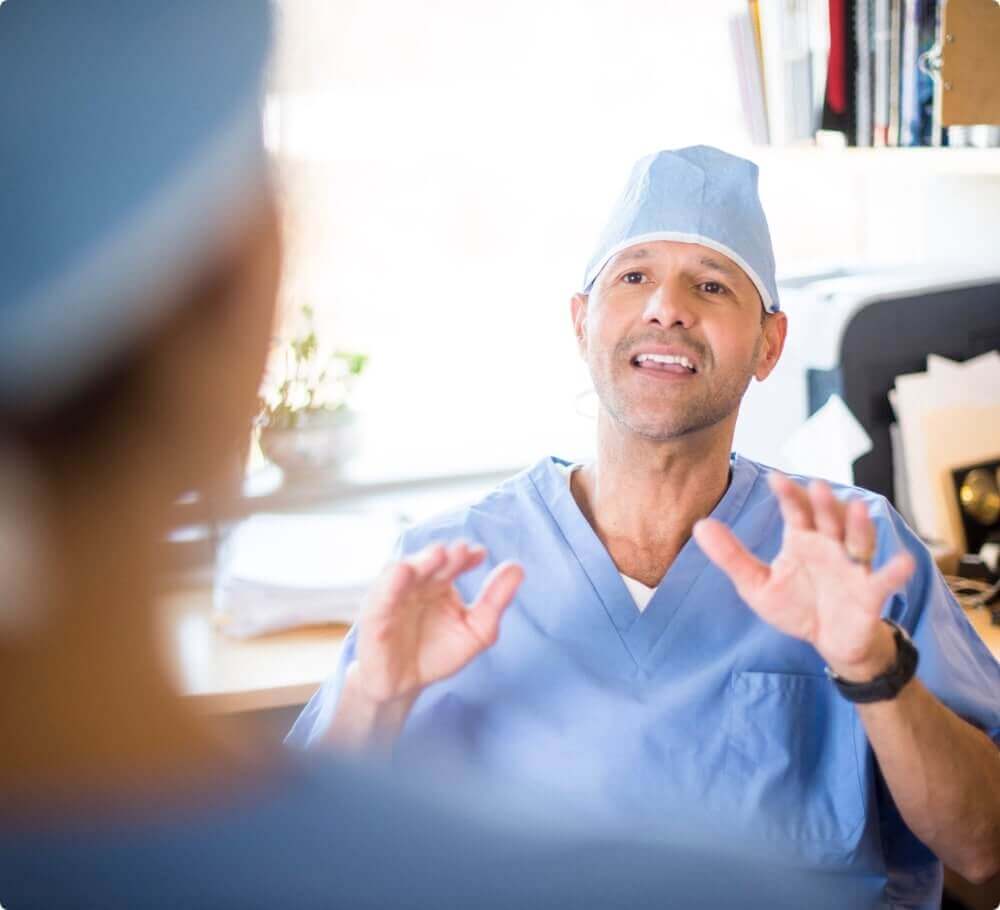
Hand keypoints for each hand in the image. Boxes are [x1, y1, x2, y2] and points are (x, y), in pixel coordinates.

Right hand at [355, 541, 523, 705]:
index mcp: (440, 582)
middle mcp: (417, 583)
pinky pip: (381, 595)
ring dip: (421, 561)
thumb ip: (495, 601)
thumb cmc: (438, 653)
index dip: (466, 556)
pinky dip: (391, 582)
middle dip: (446, 555)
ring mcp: (395, 596)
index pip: (454, 561)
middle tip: (461, 551)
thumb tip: (518, 568)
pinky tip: (403, 571)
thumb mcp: (477, 630)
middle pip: (431, 562)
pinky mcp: (375, 614)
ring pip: (405, 570)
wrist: (404, 687)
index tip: (480, 554)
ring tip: (438, 554)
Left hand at [692, 473, 915, 679]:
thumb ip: (731, 556)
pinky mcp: (870, 593)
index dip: (789, 495)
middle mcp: (830, 546)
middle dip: (825, 504)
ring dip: (858, 526)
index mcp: (803, 539)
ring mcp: (853, 567)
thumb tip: (699, 525)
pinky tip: (903, 563)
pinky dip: (894, 571)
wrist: (829, 641)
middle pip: (829, 520)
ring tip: (857, 509)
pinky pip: (884, 580)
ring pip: (858, 541)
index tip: (776, 478)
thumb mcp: (757, 584)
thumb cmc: (796, 605)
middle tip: (817, 486)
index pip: (796, 511)